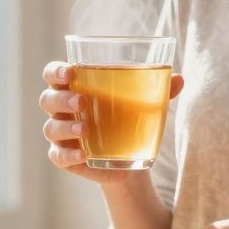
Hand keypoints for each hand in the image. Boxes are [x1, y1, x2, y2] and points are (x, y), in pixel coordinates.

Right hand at [39, 61, 183, 185]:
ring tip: (84, 129)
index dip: (56, 71)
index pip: (53, 74)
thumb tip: (180, 78)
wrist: (129, 156)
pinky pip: (58, 156)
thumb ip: (157, 90)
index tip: (70, 72)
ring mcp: (60, 135)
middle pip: (48, 99)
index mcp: (74, 87)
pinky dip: (69, 155)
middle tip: (82, 102)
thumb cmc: (129, 118)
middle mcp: (61, 110)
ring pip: (51, 128)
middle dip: (61, 99)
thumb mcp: (143, 103)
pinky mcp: (65, 157)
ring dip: (65, 127)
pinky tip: (84, 154)